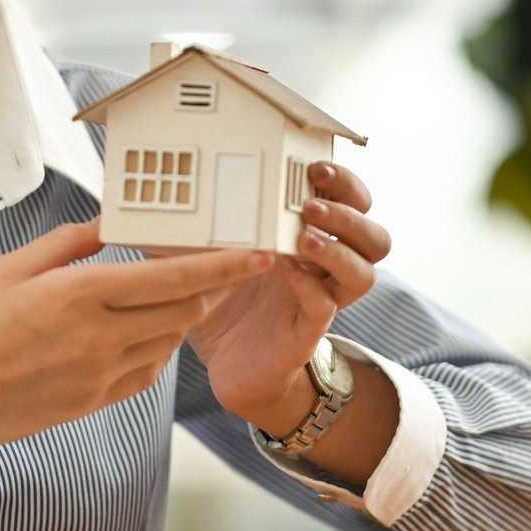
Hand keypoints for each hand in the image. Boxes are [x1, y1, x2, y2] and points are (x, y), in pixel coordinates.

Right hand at [0, 220, 268, 455]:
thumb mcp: (10, 268)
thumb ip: (67, 244)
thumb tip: (105, 225)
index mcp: (79, 296)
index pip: (172, 278)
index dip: (224, 266)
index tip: (258, 254)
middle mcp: (98, 338)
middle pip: (184, 311)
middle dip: (213, 287)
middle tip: (229, 265)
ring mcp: (98, 376)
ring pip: (169, 342)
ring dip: (185, 316)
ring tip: (188, 292)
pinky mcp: (93, 402)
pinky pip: (146, 373)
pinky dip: (157, 348)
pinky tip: (149, 332)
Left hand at [184, 162, 391, 431]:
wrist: (226, 364)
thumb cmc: (224, 299)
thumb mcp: (206, 249)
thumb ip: (196, 217)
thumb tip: (156, 184)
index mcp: (309, 236)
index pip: (353, 203)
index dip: (346, 183)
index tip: (316, 167)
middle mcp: (325, 268)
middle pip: (373, 236)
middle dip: (349, 213)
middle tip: (310, 204)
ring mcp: (320, 301)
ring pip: (364, 274)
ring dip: (338, 250)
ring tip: (304, 237)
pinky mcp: (305, 334)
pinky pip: (325, 310)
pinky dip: (310, 288)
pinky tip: (287, 272)